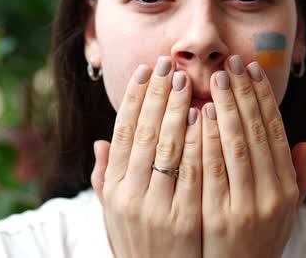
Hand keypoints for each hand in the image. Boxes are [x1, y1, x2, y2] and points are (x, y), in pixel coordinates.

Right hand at [91, 57, 202, 257]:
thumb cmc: (139, 242)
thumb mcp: (114, 212)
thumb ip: (106, 178)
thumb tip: (100, 142)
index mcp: (115, 188)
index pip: (122, 133)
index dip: (133, 99)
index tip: (143, 71)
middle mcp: (131, 196)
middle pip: (144, 134)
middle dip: (157, 95)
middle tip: (168, 64)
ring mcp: (158, 208)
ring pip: (168, 148)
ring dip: (177, 110)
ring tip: (185, 80)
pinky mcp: (186, 219)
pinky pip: (194, 172)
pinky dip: (198, 141)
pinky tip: (205, 115)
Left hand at [200, 55, 305, 257]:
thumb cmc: (259, 240)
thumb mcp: (286, 212)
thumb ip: (295, 178)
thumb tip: (304, 144)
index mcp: (286, 188)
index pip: (275, 132)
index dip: (263, 99)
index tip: (251, 70)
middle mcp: (272, 194)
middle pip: (256, 132)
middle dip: (243, 94)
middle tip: (230, 63)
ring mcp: (246, 206)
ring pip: (237, 146)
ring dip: (226, 108)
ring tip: (216, 79)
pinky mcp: (220, 217)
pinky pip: (212, 170)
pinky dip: (207, 139)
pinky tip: (199, 114)